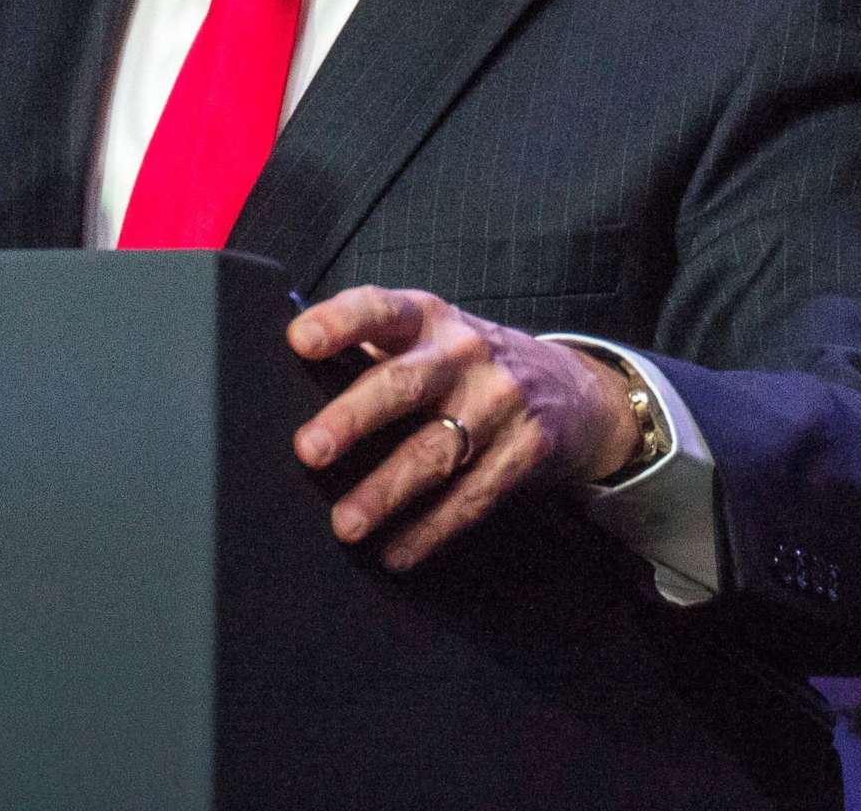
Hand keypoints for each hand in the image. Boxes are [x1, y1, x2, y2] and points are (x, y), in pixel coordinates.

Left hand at [288, 285, 639, 570]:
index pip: (378, 309)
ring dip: (386, 492)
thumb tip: (285, 383)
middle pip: (403, 384)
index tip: (299, 341)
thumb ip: (371, 349)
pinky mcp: (527, 450)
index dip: (339, 322)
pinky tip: (397, 551)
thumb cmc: (467, 365)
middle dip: (354, 417)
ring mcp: (499, 402)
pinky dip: (431, 529)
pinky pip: (472, 495)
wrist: (574, 390)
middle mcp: (464, 353)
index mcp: (427, 318)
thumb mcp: (429, 336)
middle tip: (310, 450)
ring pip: (435, 450)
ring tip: (346, 524)